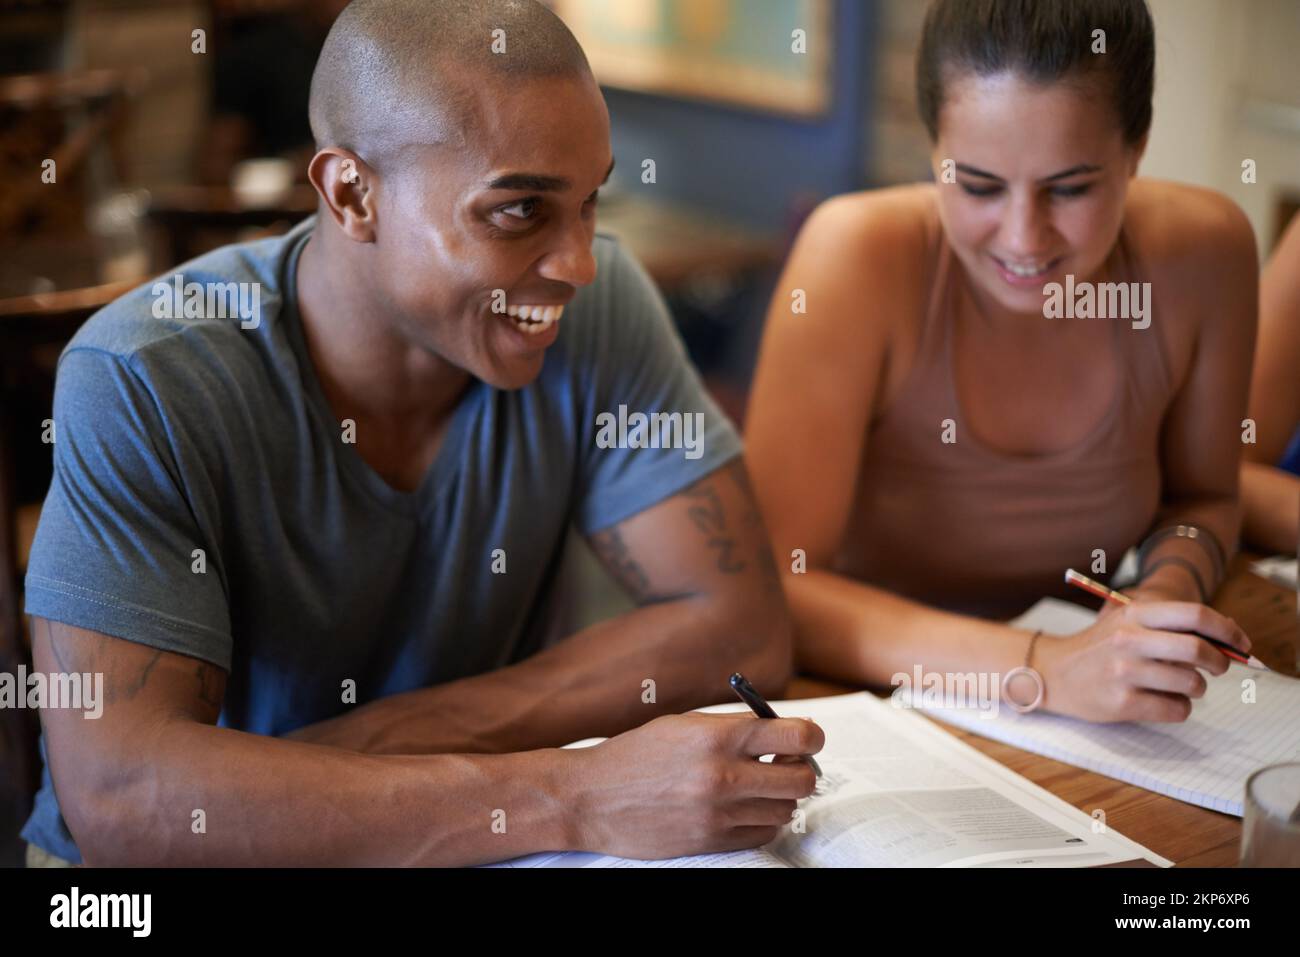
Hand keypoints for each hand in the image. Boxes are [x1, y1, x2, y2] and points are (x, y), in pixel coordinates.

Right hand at [569, 712, 823, 859]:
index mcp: (718, 736)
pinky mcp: (711, 841)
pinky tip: (741, 808)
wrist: (591, 798)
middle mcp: (724, 775)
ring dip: (779, 797)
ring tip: (756, 786)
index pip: (797, 734)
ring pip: (785, 809)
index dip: (812, 736)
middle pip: (802, 779)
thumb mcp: (684, 725)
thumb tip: (784, 732)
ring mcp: (719, 813)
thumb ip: (734, 728)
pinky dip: (761, 821)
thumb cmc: (636, 755)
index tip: (807, 738)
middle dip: (801, 769)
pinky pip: (762, 834)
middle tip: (785, 763)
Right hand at [1035, 600, 1250, 722]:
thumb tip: (1226, 640)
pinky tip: (1165, 701)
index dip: (1227, 630)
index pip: (1195, 615)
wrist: (1052, 673)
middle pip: (1197, 650)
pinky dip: (1181, 708)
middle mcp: (1129, 640)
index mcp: (1134, 615)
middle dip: (1219, 662)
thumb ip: (1169, 626)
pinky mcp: (1122, 703)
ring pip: (1191, 684)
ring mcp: (1124, 673)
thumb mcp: (1127, 623)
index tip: (1241, 643)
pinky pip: (1176, 709)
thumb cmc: (1099, 648)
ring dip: (1197, 688)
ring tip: (1182, 686)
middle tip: (1219, 668)